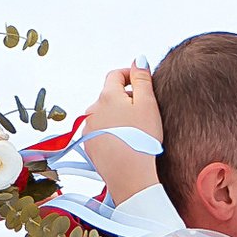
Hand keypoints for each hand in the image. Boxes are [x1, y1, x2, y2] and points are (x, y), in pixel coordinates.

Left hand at [83, 60, 163, 200]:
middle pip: (109, 96)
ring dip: (116, 116)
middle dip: (124, 98)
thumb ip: (142, 79)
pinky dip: (110, 132)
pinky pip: (99, 132)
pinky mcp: (89, 145)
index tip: (140, 81)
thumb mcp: (148, 104)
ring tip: (133, 130)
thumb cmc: (142, 140)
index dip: (129, 75)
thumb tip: (138, 59)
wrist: (129, 176)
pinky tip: (124, 143)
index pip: (115, 75)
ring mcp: (88, 128)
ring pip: (103, 114)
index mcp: (108, 95)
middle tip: (143, 111)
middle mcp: (93, 109)